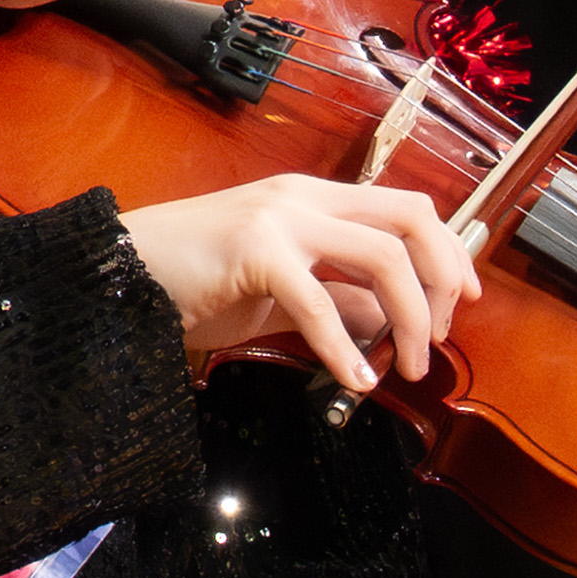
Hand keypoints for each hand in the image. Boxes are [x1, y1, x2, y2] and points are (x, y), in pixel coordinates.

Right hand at [124, 169, 468, 393]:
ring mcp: (280, 219)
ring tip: (406, 367)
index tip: (460, 301)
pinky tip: (355, 379)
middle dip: (441, 279)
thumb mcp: (279, 290)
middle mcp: (304, 198)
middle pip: (411, 220)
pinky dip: (345, 347)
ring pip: (382, 256)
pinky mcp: (254, 252)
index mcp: (314, 199)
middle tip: (437, 336)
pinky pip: (319, 302)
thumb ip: (337, 298)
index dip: (447, 254)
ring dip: (408, 316)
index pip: (409, 209)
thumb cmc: (192, 281)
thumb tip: (389, 323)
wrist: (116, 274)